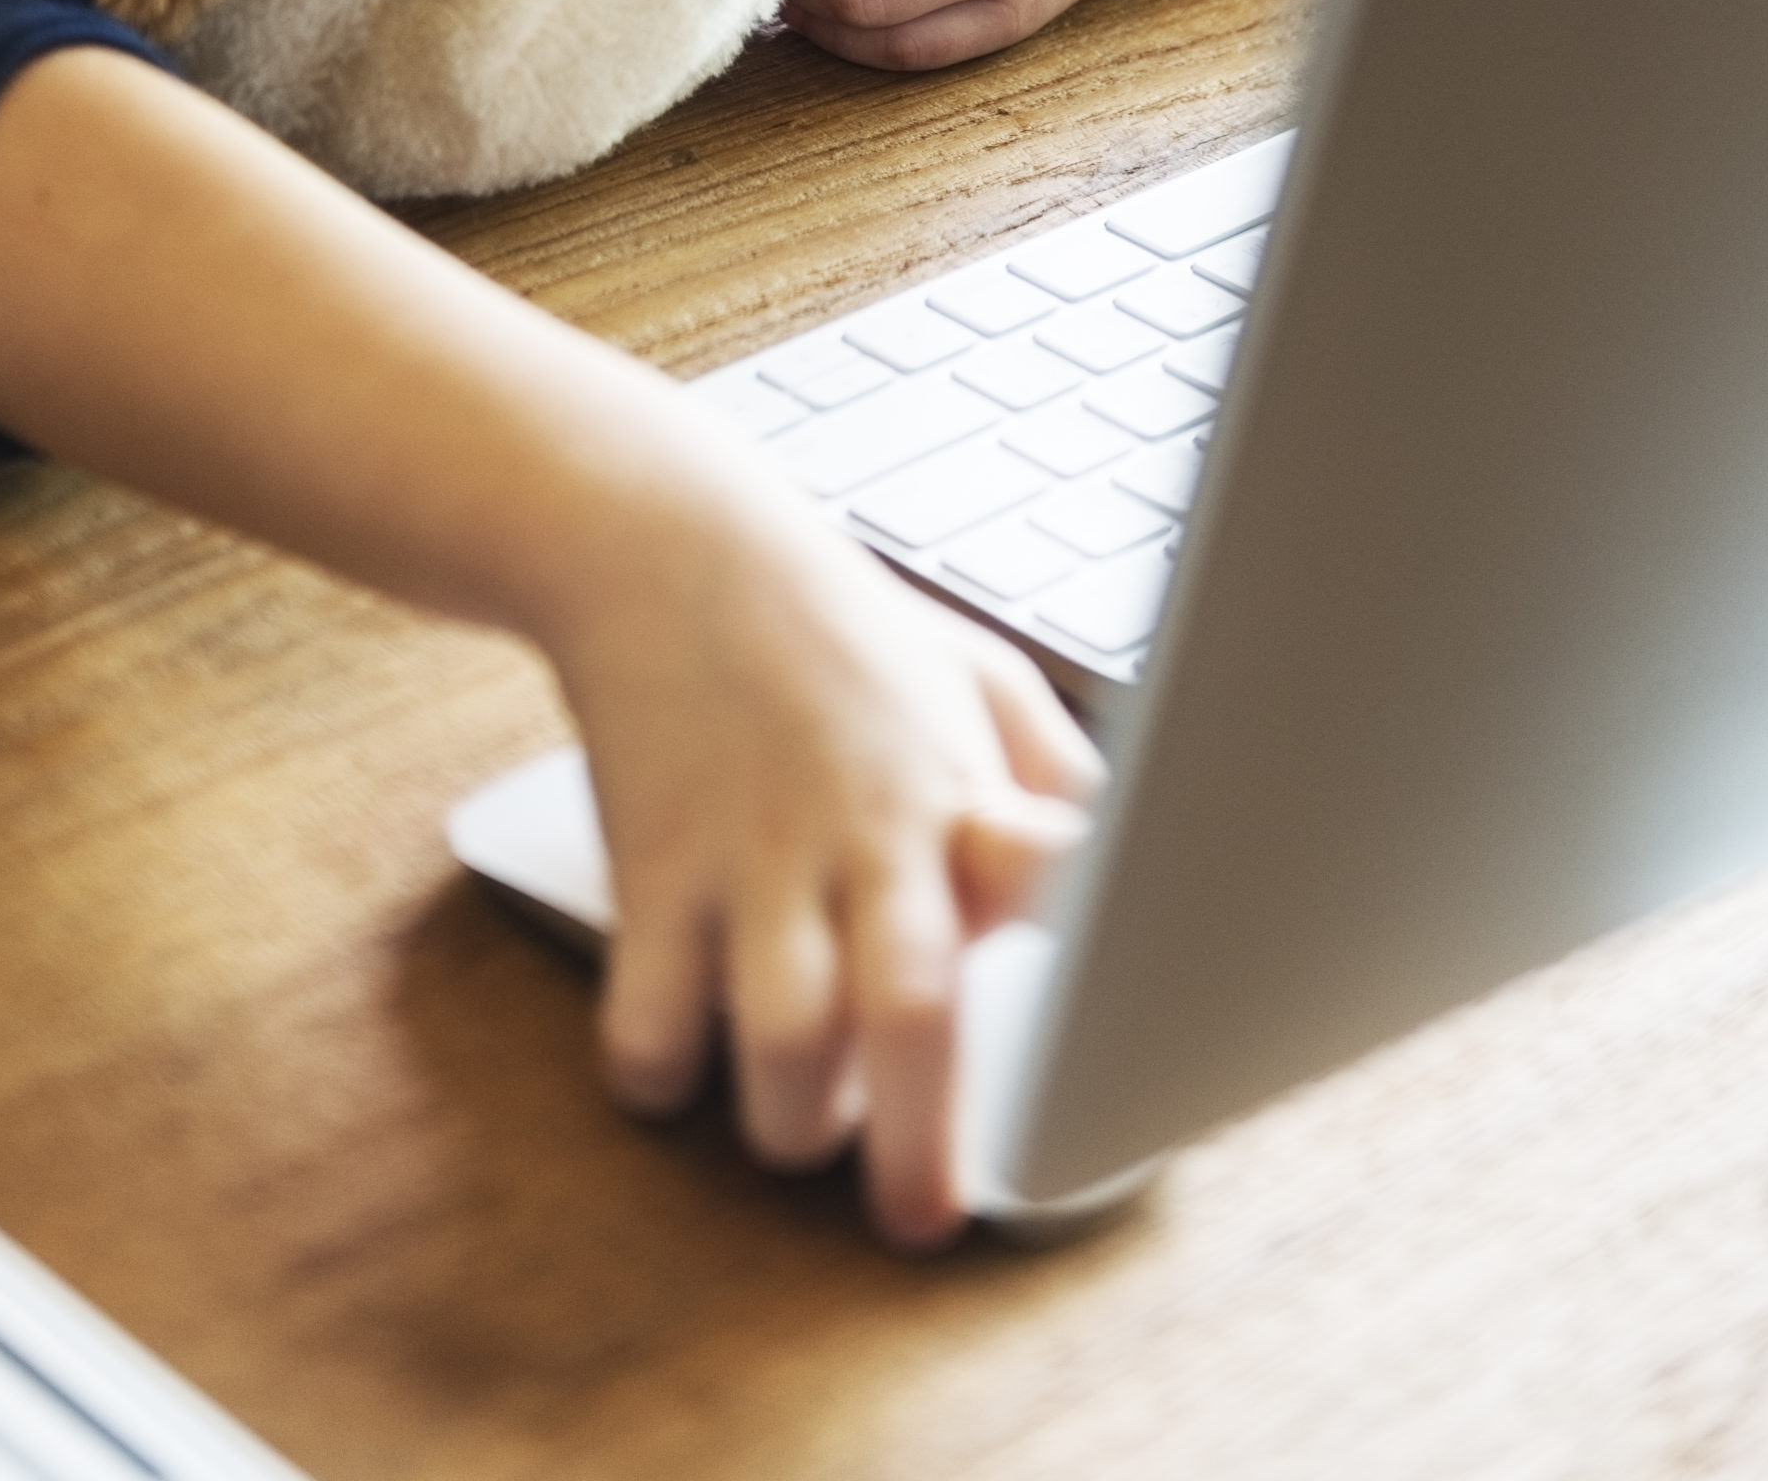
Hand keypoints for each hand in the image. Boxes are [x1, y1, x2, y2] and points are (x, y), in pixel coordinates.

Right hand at [540, 445, 1103, 1247]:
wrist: (669, 546)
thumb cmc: (836, 622)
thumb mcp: (974, 670)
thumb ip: (1053, 773)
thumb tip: (1117, 866)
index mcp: (958, 786)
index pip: (1049, 874)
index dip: (1086, 951)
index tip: (1107, 1026)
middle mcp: (865, 830)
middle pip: (912, 1004)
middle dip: (923, 1134)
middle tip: (923, 1221)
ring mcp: (754, 853)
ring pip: (782, 1032)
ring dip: (792, 1114)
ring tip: (804, 1126)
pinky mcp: (656, 864)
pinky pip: (650, 1009)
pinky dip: (659, 1067)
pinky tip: (680, 1060)